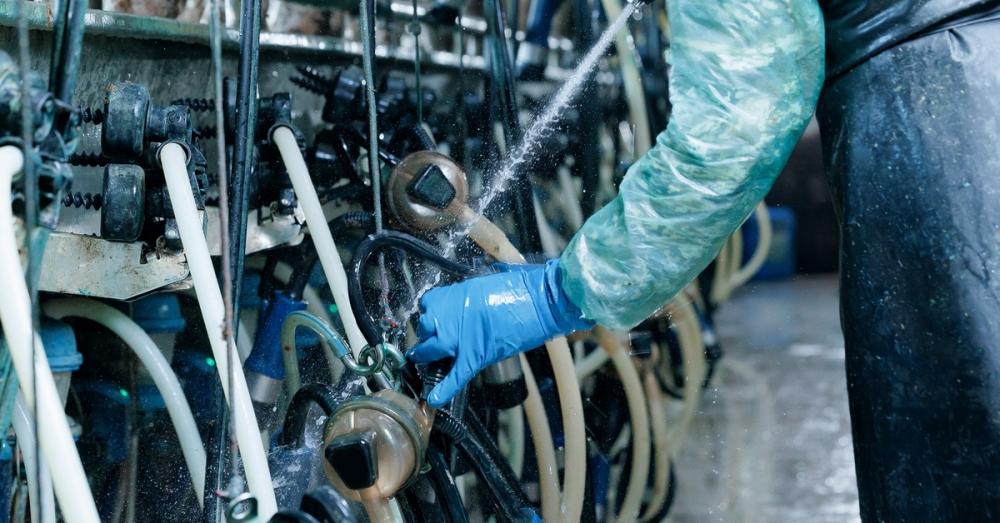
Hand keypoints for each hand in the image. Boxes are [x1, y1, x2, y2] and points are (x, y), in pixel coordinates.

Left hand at [408, 259, 592, 406]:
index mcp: (454, 294)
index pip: (428, 304)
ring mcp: (459, 338)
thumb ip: (471, 294)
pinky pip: (454, 376)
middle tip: (432, 338)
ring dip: (427, 355)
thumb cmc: (520, 286)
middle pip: (424, 327)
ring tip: (425, 360)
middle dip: (427, 334)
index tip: (435, 317)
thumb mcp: (486, 282)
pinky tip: (433, 398)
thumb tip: (470, 300)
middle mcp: (450, 316)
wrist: (539, 301)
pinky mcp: (474, 357)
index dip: (431, 313)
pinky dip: (443, 389)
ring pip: (430, 350)